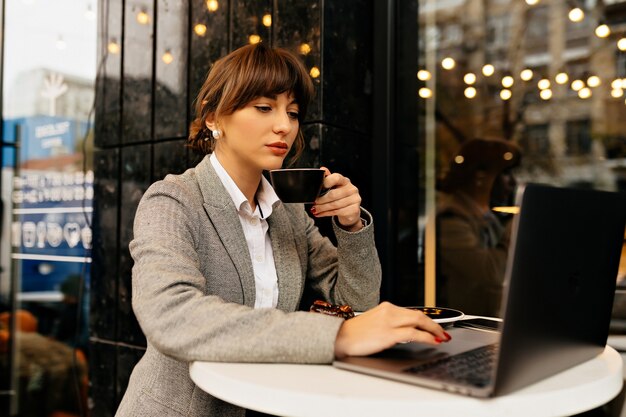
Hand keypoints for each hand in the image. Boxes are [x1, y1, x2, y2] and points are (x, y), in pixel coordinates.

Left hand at [311, 167, 362, 230]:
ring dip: (322, 208)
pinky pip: (337, 212)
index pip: (337, 178)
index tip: (319, 187)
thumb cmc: (340, 197)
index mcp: (345, 181)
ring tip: (315, 209)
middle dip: (321, 200)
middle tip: (313, 202)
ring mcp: (355, 199)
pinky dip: (326, 213)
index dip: (327, 181)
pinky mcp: (354, 209)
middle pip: (333, 194)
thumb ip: (328, 179)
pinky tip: (320, 214)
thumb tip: (322, 169)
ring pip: (334, 205)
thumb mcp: (334, 187)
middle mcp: (351, 189)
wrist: (350, 211)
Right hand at [334, 302, 450, 358]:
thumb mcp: (375, 322)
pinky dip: (426, 337)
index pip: (412, 312)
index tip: (435, 326)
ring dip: (434, 330)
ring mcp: (389, 322)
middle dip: (434, 324)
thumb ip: (390, 323)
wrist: (340, 337)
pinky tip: (432, 341)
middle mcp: (389, 311)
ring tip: (441, 337)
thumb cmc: (355, 333)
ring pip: (419, 321)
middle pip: (419, 315)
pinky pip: (413, 334)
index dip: (427, 320)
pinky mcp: (388, 334)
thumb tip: (407, 332)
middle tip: (443, 332)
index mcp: (386, 308)